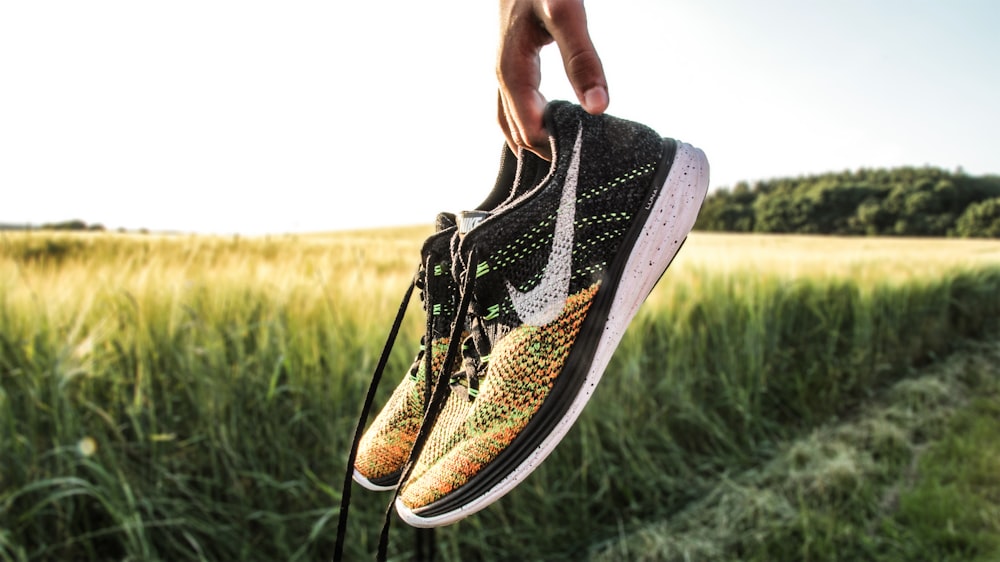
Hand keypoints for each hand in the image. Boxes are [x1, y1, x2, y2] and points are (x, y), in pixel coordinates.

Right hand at [497, 0, 607, 159]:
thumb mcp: (567, 16)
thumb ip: (583, 61)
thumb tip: (598, 107)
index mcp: (512, 72)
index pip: (529, 130)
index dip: (554, 150)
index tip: (581, 161)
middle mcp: (503, 76)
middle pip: (518, 131)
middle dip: (545, 151)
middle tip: (577, 166)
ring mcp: (505, 70)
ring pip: (512, 120)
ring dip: (536, 140)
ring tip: (564, 155)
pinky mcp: (513, 63)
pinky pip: (516, 105)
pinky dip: (532, 122)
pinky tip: (553, 125)